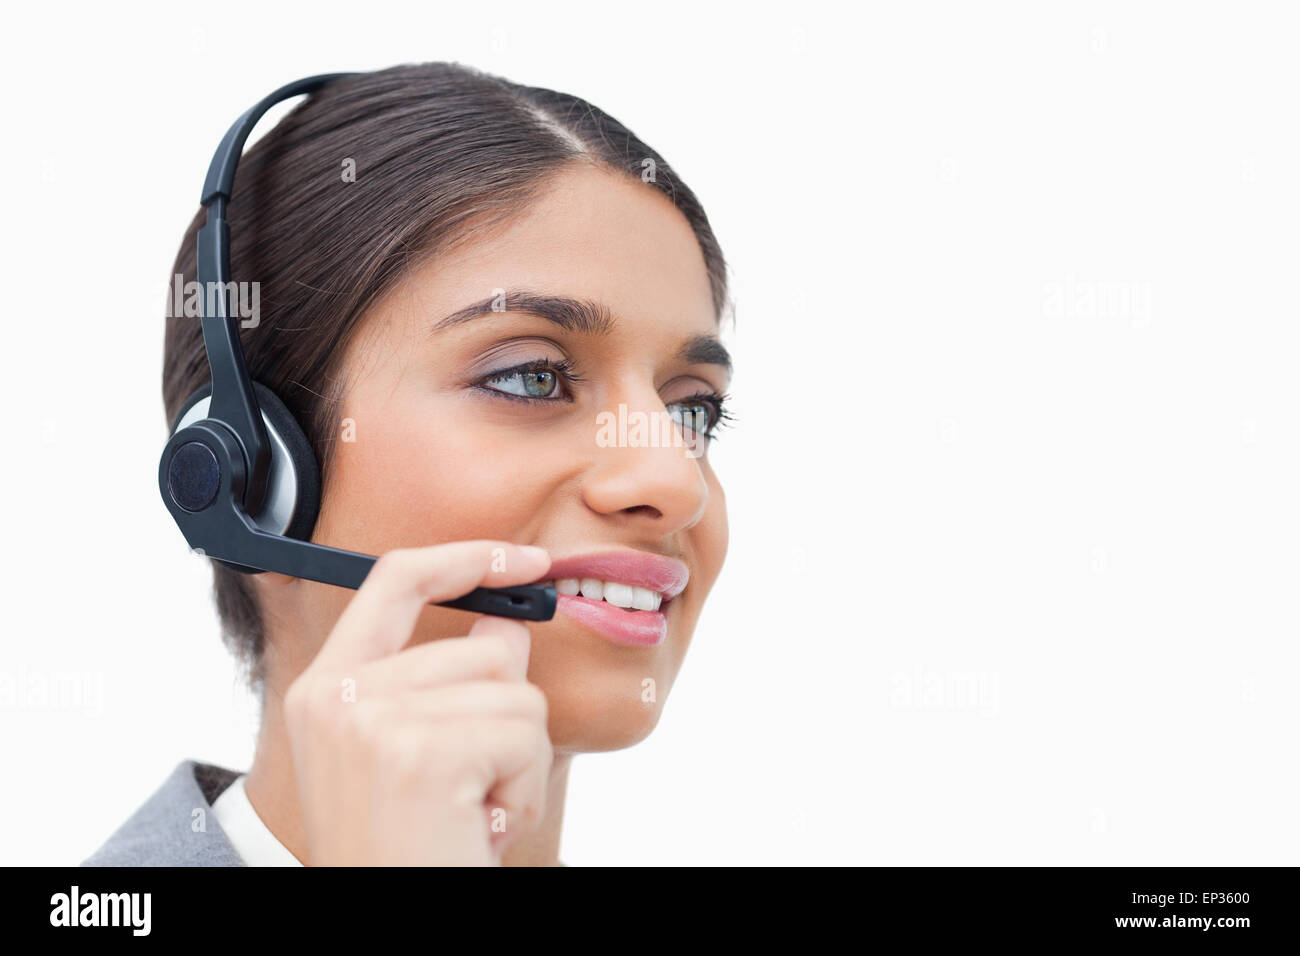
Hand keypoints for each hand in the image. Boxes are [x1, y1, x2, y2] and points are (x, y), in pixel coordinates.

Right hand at [283, 540, 552, 864]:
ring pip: (514, 689)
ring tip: (470, 812)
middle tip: (469, 792)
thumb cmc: (414, 849)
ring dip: (516, 760)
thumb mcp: (425, 756)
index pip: (394, 580)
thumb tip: (507, 623)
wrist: (393, 917)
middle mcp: (336, 696)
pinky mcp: (417, 750)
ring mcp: (371, 720)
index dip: (464, 558)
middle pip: (483, 648)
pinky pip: (524, 731)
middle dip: (506, 721)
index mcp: (326, 689)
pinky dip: (523, 787)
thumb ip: (457, 679)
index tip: (523, 559)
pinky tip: (480, 826)